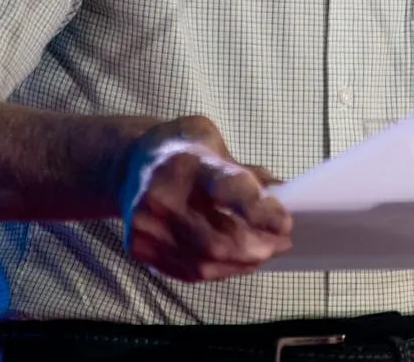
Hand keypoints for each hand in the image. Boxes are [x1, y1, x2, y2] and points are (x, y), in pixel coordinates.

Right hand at [118, 116, 292, 282]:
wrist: (128, 165)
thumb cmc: (182, 149)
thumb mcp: (215, 142)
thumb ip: (246, 171)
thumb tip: (284, 196)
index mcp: (186, 163)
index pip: (228, 189)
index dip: (260, 211)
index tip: (286, 224)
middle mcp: (161, 198)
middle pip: (218, 239)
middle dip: (257, 247)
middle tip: (282, 242)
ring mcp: (147, 228)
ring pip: (205, 262)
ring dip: (242, 262)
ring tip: (264, 252)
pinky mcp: (140, 249)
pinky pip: (189, 271)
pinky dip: (220, 270)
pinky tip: (237, 260)